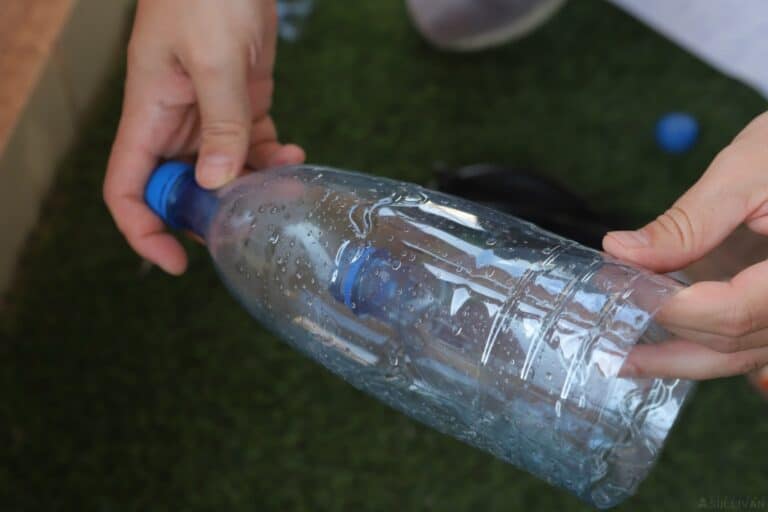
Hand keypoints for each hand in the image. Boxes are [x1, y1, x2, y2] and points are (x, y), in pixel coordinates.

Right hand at [104, 0, 304, 274]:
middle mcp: (174, 123)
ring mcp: (208, 116)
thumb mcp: (214, 58)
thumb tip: (217, 183)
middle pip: (179, 191)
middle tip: (250, 229)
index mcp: (149, 115)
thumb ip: (219, 122)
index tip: (175, 262)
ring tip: (286, 192)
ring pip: (221, 174)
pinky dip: (272, 160)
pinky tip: (296, 159)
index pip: (128, 187)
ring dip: (251, 190)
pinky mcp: (241, 105)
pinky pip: (252, 147)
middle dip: (210, 217)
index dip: (144, 231)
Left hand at [604, 111, 767, 379]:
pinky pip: (746, 345)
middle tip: (603, 315)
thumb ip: (686, 223)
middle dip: (667, 328)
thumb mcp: (745, 172)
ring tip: (619, 357)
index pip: (735, 310)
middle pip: (734, 340)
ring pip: (741, 356)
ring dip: (677, 359)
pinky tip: (655, 348)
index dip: (674, 306)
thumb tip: (619, 251)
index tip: (621, 286)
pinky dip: (699, 348)